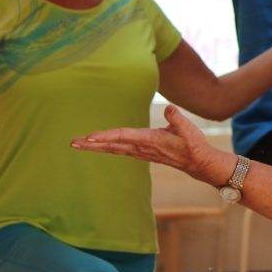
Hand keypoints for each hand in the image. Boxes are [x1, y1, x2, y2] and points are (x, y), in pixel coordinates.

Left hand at [71, 104, 233, 185]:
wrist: (198, 162)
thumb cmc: (193, 144)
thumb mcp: (188, 128)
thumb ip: (176, 118)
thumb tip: (169, 109)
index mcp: (150, 140)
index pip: (123, 136)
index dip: (106, 136)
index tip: (90, 137)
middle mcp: (142, 147)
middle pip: (112, 145)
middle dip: (93, 144)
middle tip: (73, 143)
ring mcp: (141, 152)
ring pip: (114, 149)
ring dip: (96, 146)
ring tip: (79, 144)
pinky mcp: (143, 153)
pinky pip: (120, 150)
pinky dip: (107, 147)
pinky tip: (99, 146)